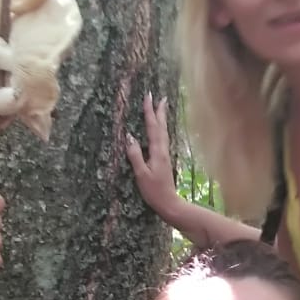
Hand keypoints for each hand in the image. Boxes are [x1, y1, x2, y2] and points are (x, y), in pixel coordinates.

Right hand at [125, 92, 181, 218]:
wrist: (169, 203)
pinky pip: (163, 139)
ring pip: (163, 132)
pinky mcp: (164, 160)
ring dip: (162, 119)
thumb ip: (135, 155)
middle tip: (160, 96)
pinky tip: (160, 131)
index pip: (152, 127)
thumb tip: (129, 137)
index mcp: (157, 152)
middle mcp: (163, 150)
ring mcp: (165, 155)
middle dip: (159, 111)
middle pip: (161, 127)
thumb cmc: (154, 191)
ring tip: (162, 108)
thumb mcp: (141, 174)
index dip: (149, 111)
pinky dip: (161, 130)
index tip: (148, 97)